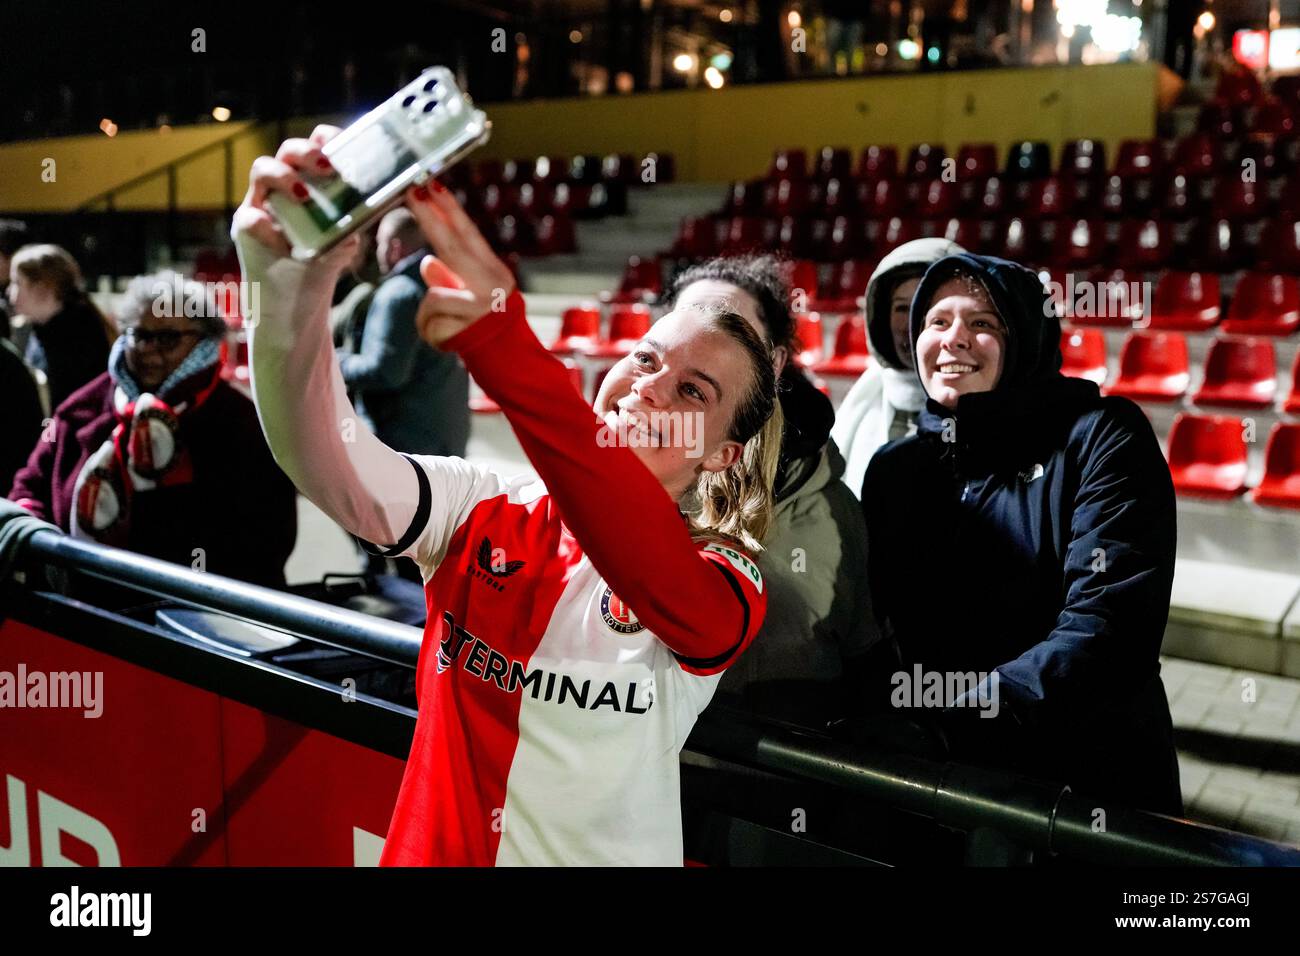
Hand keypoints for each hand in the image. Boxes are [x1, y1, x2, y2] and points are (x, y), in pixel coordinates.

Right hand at [230, 124, 359, 285]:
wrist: (296, 297)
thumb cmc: (321, 260)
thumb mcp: (344, 241)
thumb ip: (354, 224)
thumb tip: (368, 212)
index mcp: (311, 181)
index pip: (315, 145)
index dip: (326, 137)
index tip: (340, 143)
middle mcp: (285, 184)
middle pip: (289, 150)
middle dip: (307, 151)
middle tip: (327, 168)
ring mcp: (262, 201)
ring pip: (262, 168)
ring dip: (283, 177)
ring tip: (303, 197)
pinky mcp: (245, 227)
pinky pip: (249, 218)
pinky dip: (268, 230)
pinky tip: (286, 246)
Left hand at [405, 182, 516, 347]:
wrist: (512, 364)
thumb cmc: (489, 328)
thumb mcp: (474, 297)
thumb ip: (451, 278)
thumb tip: (426, 263)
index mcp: (494, 271)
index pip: (468, 235)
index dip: (449, 210)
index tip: (432, 186)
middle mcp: (492, 284)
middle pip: (451, 245)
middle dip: (428, 217)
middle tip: (411, 192)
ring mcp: (481, 306)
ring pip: (432, 296)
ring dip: (428, 315)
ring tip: (446, 328)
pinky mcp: (468, 329)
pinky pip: (430, 323)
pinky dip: (431, 334)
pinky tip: (449, 341)